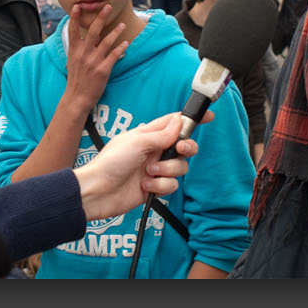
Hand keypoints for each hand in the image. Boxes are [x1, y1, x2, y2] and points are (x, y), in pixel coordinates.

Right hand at [65, 2, 128, 106]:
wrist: (77, 98)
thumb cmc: (76, 79)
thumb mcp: (72, 61)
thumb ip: (78, 48)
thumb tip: (86, 36)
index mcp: (74, 50)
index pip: (73, 30)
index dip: (75, 17)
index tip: (78, 6)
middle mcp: (83, 53)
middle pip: (93, 31)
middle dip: (101, 17)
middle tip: (107, 6)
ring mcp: (93, 61)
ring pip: (107, 41)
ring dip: (116, 32)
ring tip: (122, 24)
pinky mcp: (103, 70)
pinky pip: (114, 55)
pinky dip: (121, 48)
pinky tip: (126, 43)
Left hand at [74, 109, 207, 219]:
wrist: (98, 191)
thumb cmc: (111, 162)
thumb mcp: (137, 142)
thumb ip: (162, 135)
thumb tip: (179, 122)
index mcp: (149, 135)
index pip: (174, 123)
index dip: (191, 120)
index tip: (209, 117)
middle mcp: (154, 151)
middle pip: (184, 147)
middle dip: (185, 149)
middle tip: (178, 150)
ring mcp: (155, 169)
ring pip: (180, 168)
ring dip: (166, 170)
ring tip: (148, 172)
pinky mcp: (155, 187)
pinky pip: (171, 185)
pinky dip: (160, 185)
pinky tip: (145, 185)